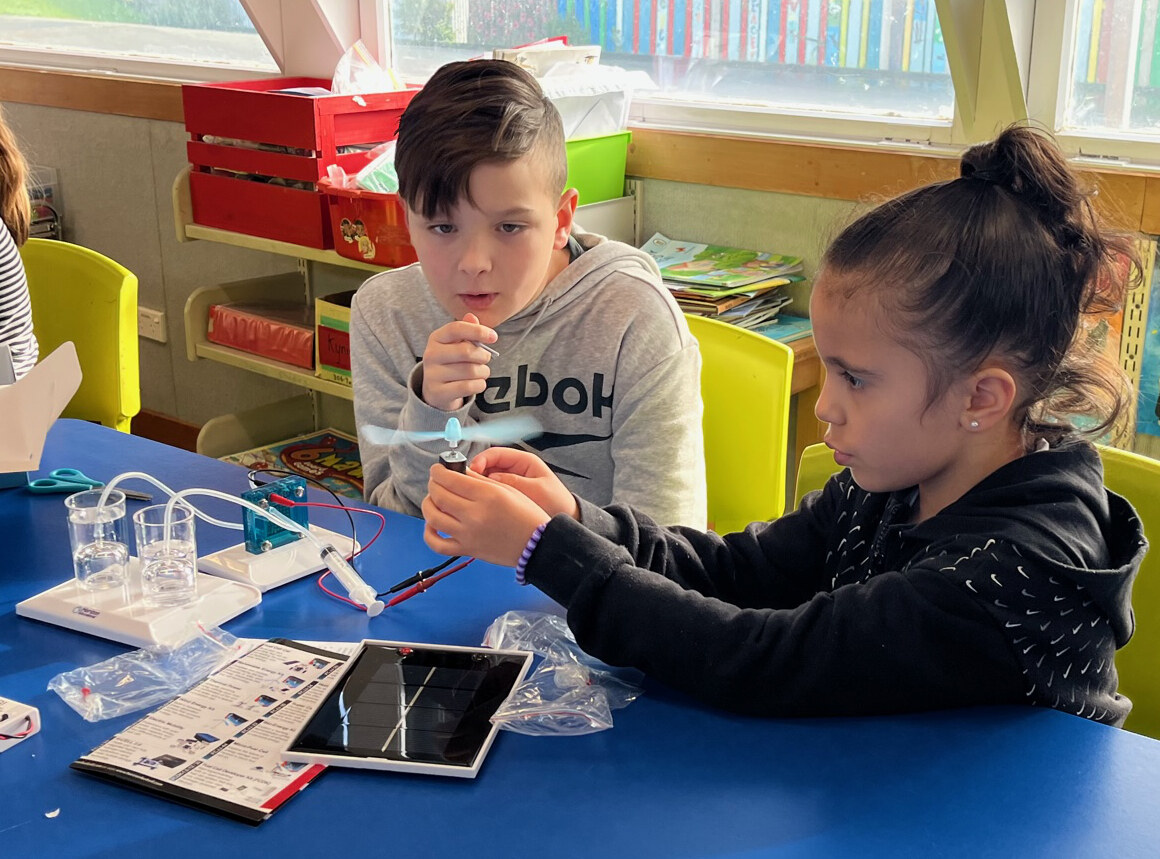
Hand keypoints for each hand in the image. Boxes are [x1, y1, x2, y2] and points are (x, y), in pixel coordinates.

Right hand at [421, 313, 497, 410]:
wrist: (437, 391)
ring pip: (471, 371)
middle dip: (483, 356)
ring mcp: (432, 375)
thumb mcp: (457, 345)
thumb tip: (472, 317)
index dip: (477, 331)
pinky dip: (479, 385)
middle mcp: (431, 355)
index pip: (456, 328)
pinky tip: (476, 383)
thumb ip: (467, 331)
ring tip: (480, 372)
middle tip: (484, 359)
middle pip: (467, 351)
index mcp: (436, 338)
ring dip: (483, 372)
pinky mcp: (439, 393)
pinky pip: (468, 387)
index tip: (494, 337)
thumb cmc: (453, 363)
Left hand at [423, 464, 549, 565]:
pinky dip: (429, 534)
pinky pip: (437, 544)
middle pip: (438, 495)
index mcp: (487, 495)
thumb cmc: (527, 515)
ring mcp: (468, 534)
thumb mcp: (508, 489)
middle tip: (436, 481)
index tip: (437, 469)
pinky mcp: (467, 550)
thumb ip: (480, 480)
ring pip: (433, 517)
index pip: (450, 479)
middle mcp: (475, 515)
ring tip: (434, 500)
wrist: (537, 545)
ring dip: (428, 504)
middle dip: (433, 484)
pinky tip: (433, 525)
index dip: (438, 471)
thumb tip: (458, 472)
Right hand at [469, 447, 578, 519]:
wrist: (563, 518)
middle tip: (468, 485)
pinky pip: (490, 491)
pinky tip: (479, 502)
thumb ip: (515, 482)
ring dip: (478, 485)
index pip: (496, 453)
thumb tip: (491, 478)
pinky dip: (483, 495)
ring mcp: (509, 481)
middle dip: (476, 473)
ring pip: (486, 478)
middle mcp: (514, 468)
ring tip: (472, 495)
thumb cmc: (556, 501)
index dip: (481, 460)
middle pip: (487, 465)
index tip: (473, 471)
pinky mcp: (507, 494)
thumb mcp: (537, 490)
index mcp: (523, 461)